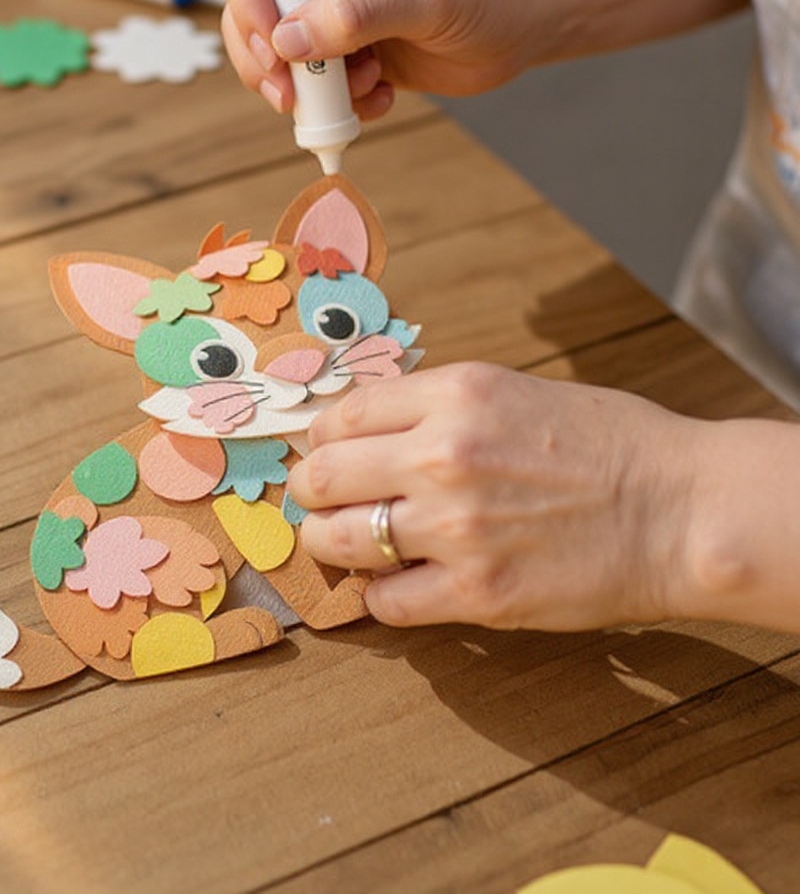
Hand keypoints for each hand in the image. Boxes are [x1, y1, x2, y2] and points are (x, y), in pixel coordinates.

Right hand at [222, 0, 555, 119]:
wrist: (528, 20)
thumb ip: (360, 14)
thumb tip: (292, 38)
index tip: (275, 48)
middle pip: (254, 7)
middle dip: (265, 57)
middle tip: (291, 96)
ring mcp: (335, 12)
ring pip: (278, 54)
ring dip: (307, 89)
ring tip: (361, 91)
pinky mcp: (350, 54)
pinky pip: (317, 88)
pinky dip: (339, 107)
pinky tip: (381, 98)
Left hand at [288, 363, 702, 631]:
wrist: (681, 508)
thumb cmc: (607, 444)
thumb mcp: (513, 391)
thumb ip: (436, 406)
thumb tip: (368, 426)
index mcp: (455, 395)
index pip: (342, 415)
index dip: (324, 439)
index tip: (327, 453)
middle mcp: (443, 456)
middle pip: (322, 477)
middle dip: (311, 490)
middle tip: (321, 500)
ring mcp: (456, 529)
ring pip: (337, 542)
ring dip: (331, 544)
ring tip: (347, 544)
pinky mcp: (478, 594)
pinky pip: (385, 602)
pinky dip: (380, 595)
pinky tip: (398, 583)